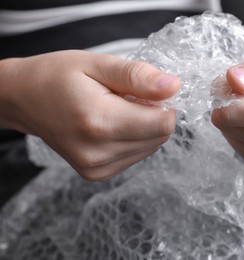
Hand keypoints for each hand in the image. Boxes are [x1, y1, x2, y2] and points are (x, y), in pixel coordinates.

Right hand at [0, 50, 180, 179]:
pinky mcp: (96, 174)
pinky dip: (133, 139)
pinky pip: (136, 156)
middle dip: (154, 114)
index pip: (163, 123)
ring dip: (144, 127)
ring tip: (116, 110)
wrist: (24, 99)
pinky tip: (112, 125)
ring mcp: (96, 167)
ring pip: (151, 148)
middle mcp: (98, 152)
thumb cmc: (57, 76)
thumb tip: (174, 87)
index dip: (164, 103)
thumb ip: (138, 77)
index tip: (148, 91)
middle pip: (159, 137)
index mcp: (99, 121)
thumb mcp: (97, 64)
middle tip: (127, 98)